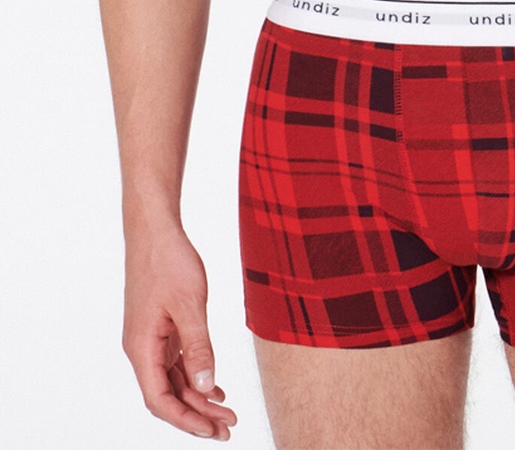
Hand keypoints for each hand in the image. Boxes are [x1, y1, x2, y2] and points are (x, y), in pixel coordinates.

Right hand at [122, 224, 237, 439]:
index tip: (213, 432)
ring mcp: (150, 337)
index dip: (186, 421)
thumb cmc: (169, 261)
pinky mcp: (160, 326)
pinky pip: (176, 362)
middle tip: (229, 428)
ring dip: (198, 397)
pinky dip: (195, 376)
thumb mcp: (190, 305)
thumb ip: (198, 348)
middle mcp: (141, 348)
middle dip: (197, 415)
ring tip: (227, 411)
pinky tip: (215, 386)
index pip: (160, 400)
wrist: (155, 229)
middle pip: (167, 395)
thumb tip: (205, 387)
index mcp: (141, 347)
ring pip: (173, 380)